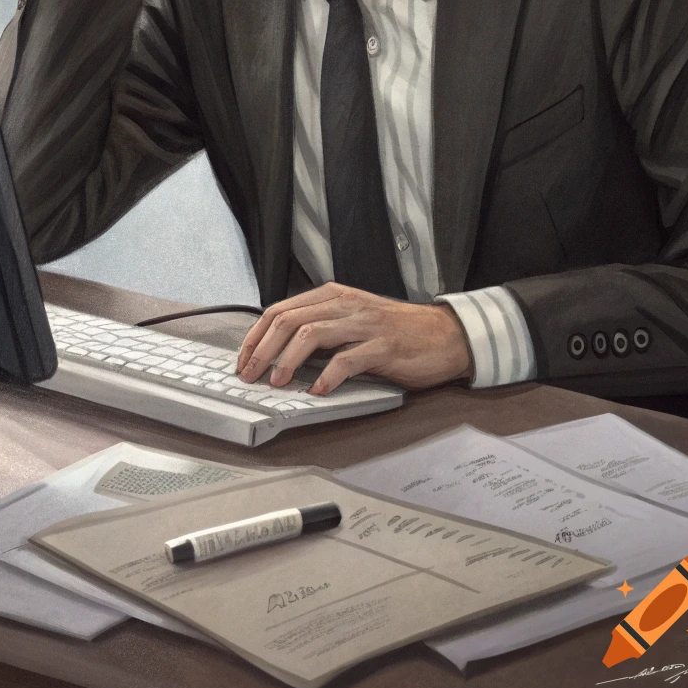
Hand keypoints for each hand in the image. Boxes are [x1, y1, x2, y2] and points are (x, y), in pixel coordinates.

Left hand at [235, 282, 472, 394]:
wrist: (445, 335)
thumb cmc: (397, 331)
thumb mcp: (353, 319)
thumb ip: (321, 327)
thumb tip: (279, 351)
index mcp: (333, 296)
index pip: (280, 310)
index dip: (255, 336)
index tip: (242, 360)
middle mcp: (345, 304)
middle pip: (289, 320)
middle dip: (262, 350)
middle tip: (250, 374)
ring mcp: (364, 324)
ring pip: (311, 335)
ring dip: (287, 361)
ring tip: (277, 382)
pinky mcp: (382, 347)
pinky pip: (347, 360)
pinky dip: (326, 377)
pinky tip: (317, 391)